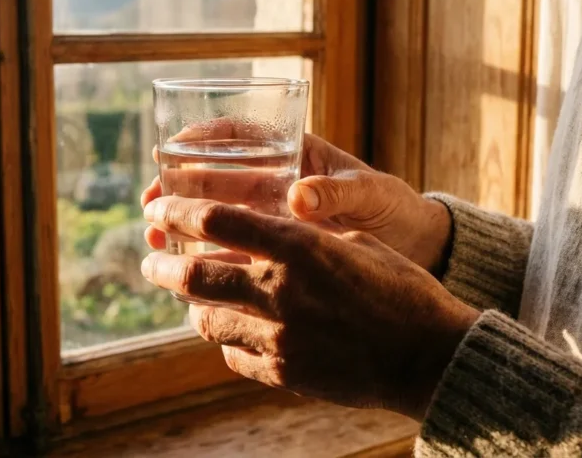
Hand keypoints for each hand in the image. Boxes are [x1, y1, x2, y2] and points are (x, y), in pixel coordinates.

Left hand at [140, 196, 479, 419]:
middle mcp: (279, 290)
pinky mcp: (283, 373)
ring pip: (205, 319)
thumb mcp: (354, 244)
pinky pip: (234, 355)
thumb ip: (303, 238)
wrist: (431, 357)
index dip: (178, 210)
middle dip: (163, 264)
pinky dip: (226, 341)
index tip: (160, 208)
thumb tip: (268, 228)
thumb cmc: (402, 291)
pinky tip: (231, 332)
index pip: (215, 220)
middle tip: (151, 260)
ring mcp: (277, 337)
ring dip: (190, 305)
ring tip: (187, 298)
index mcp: (297, 248)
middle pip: (194, 274)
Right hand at [141, 130, 451, 273]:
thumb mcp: (372, 194)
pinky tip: (184, 269)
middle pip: (215, 178)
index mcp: (296, 154)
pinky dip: (208, 258)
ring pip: (217, 217)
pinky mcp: (276, 252)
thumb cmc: (395, 210)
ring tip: (155, 237)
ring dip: (183, 224)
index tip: (171, 146)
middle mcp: (276, 183)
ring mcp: (273, 219)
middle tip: (151, 202)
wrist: (419, 251)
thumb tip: (299, 197)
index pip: (240, 135)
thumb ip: (337, 191)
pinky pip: (234, 251)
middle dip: (178, 187)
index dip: (202, 137)